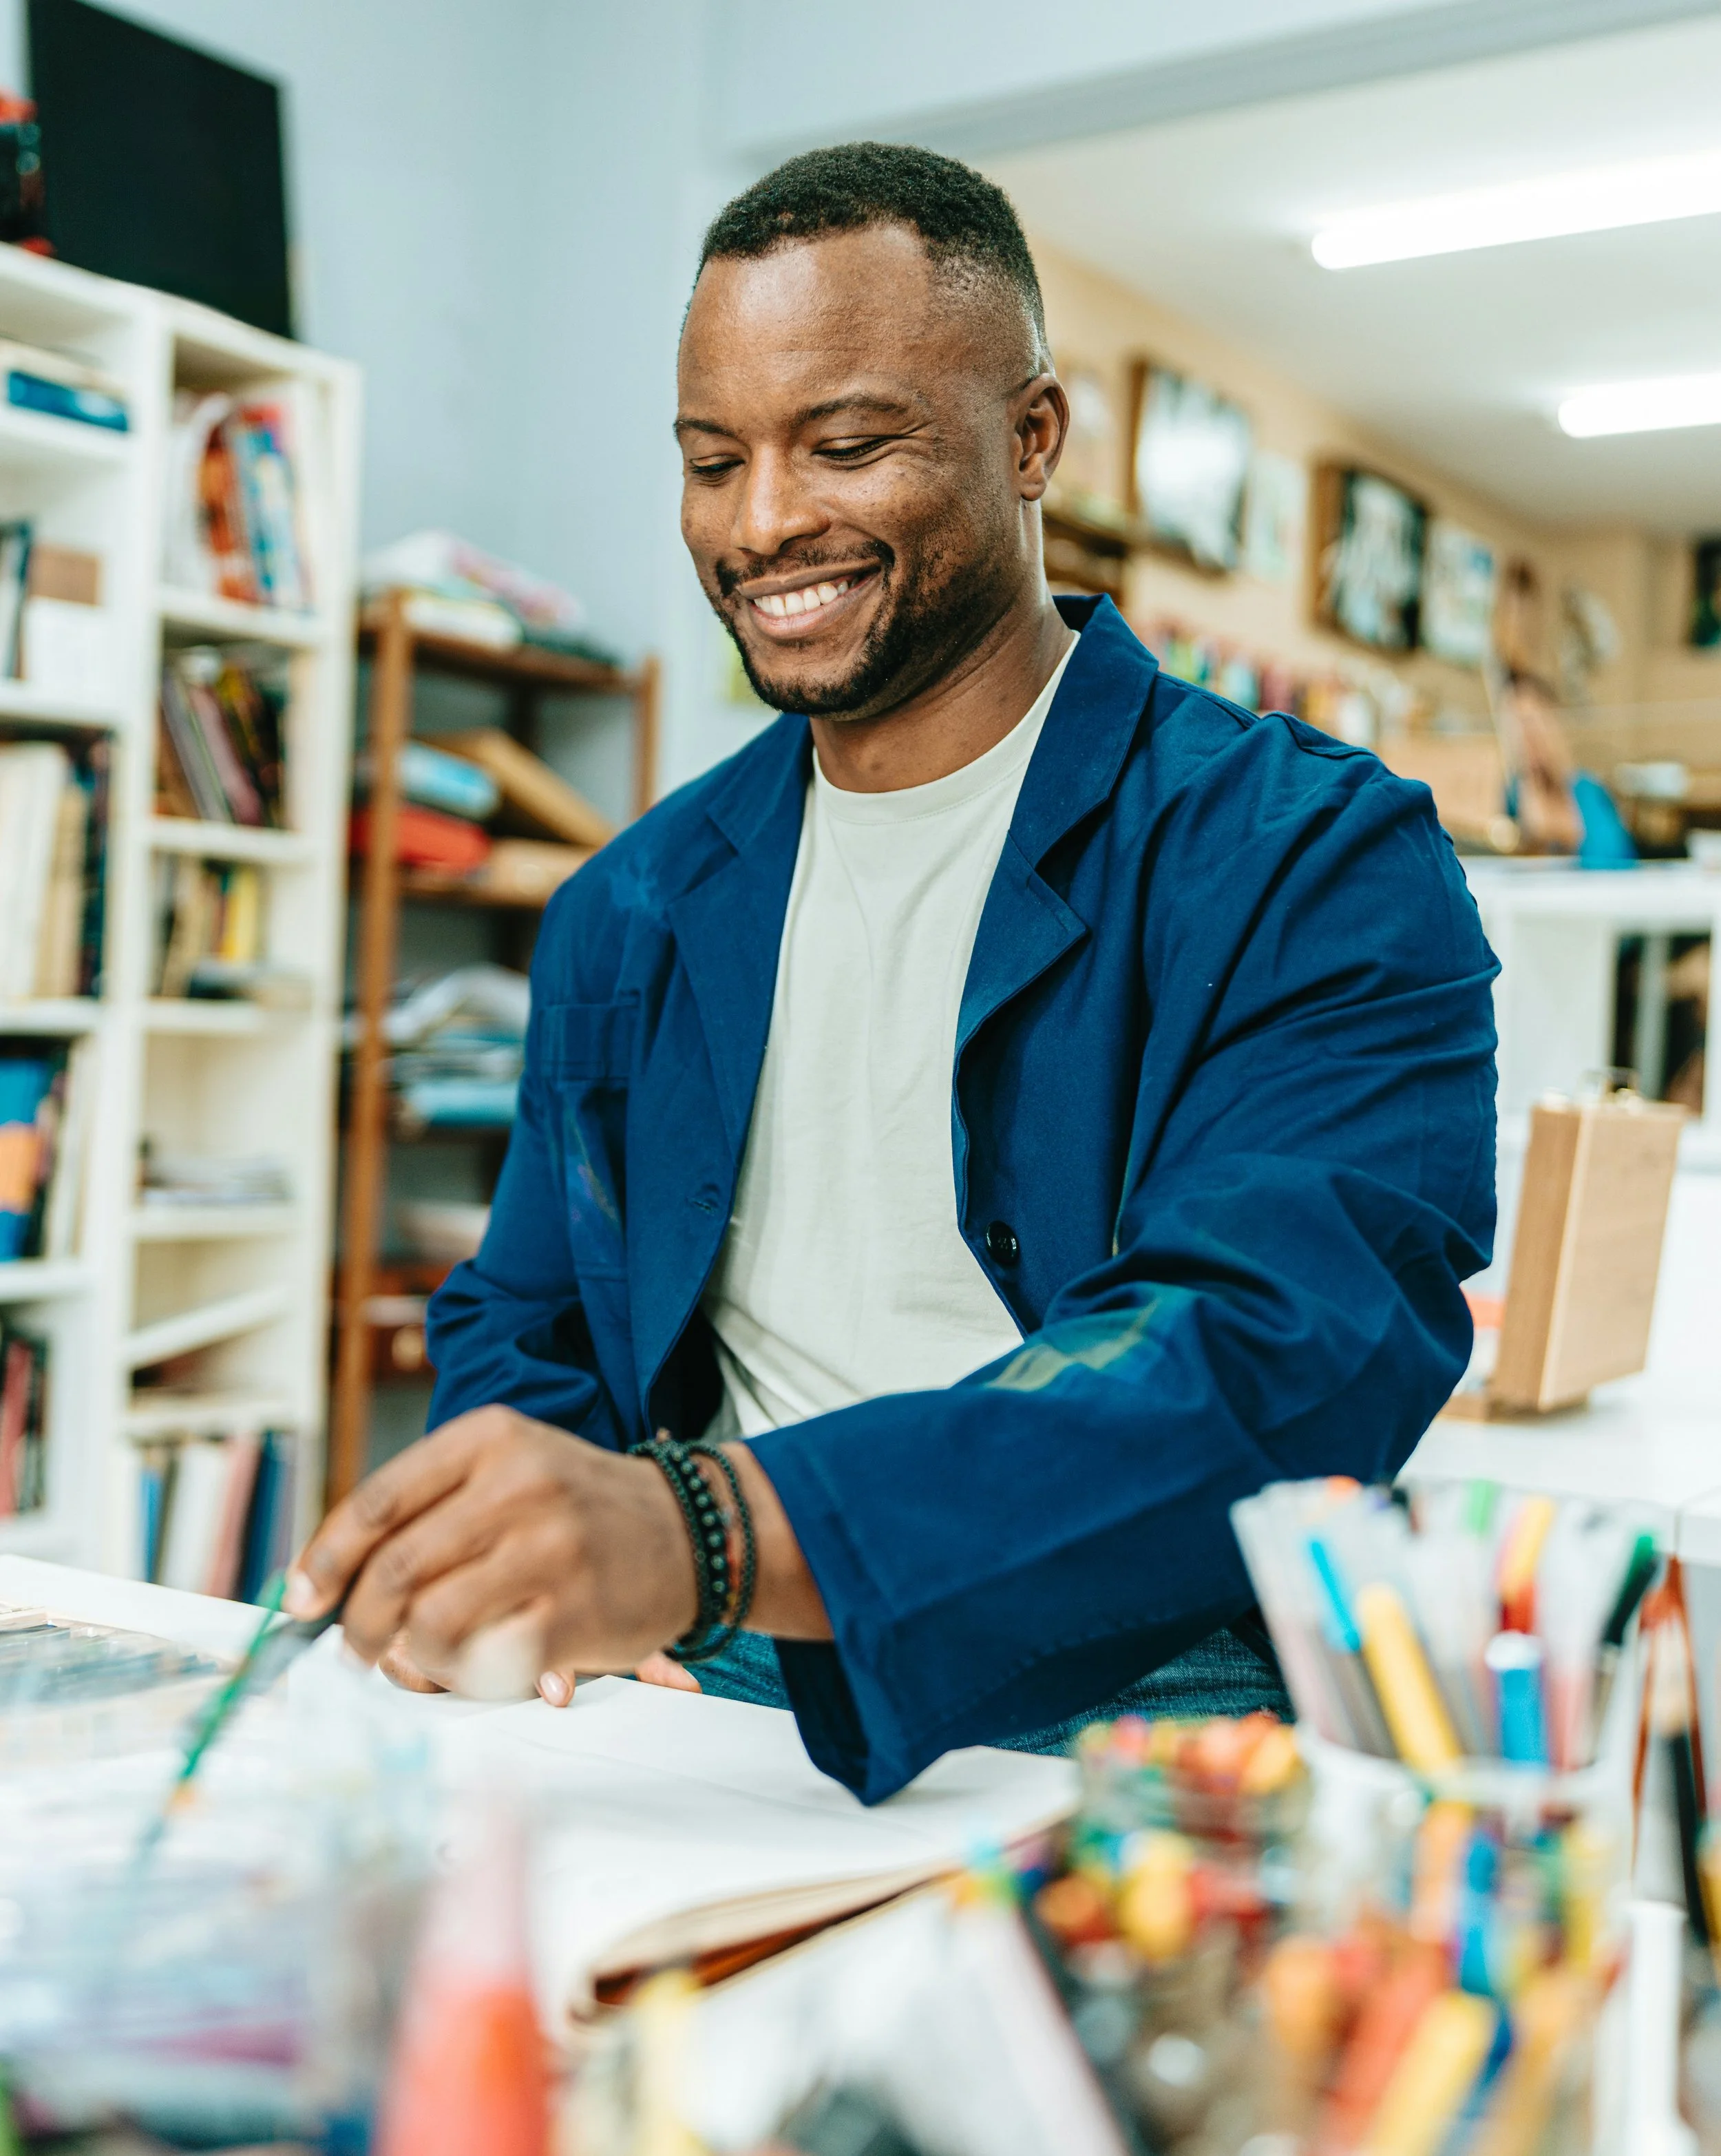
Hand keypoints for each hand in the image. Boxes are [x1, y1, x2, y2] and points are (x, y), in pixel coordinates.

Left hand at [288, 1406, 699, 1693]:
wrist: (692, 1531)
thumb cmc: (579, 1508)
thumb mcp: (510, 1469)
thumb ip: (432, 1508)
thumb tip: (331, 1581)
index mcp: (491, 1439)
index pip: (379, 1501)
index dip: (326, 1558)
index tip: (301, 1598)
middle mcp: (519, 1485)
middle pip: (395, 1568)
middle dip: (357, 1624)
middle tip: (355, 1648)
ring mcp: (549, 1548)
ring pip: (430, 1622)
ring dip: (410, 1656)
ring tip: (421, 1657)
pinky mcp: (573, 1612)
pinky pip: (484, 1662)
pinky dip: (464, 1677)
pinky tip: (478, 1666)